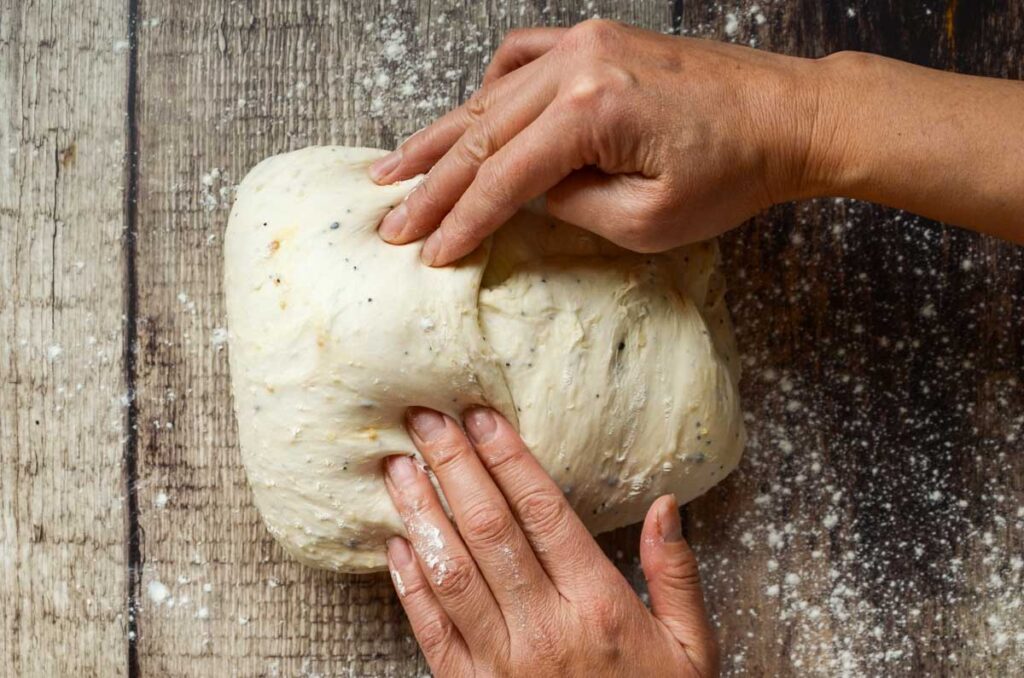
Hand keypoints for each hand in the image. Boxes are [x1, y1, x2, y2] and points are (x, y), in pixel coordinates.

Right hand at [370, 20, 820, 264]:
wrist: (791, 116)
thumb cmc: (734, 173)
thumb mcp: (649, 220)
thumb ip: (572, 208)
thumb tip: (528, 195)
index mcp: (590, 111)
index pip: (502, 178)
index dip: (459, 221)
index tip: (427, 253)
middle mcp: (577, 64)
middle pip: (481, 132)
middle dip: (431, 183)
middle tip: (389, 218)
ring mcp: (585, 42)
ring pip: (490, 95)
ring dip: (442, 134)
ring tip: (396, 166)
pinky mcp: (598, 41)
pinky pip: (521, 59)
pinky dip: (488, 90)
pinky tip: (468, 114)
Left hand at [383, 406, 717, 676]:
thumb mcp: (691, 651)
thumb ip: (676, 575)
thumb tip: (666, 506)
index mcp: (599, 607)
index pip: (544, 514)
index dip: (509, 459)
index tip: (481, 416)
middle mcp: (544, 628)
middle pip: (489, 530)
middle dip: (453, 467)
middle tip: (425, 418)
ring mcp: (501, 663)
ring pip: (451, 572)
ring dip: (421, 515)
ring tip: (399, 468)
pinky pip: (431, 630)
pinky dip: (409, 584)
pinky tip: (395, 543)